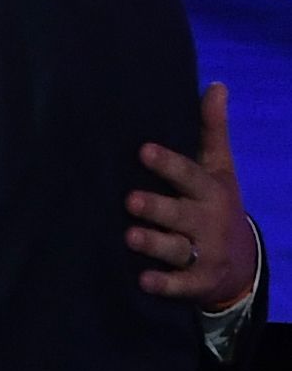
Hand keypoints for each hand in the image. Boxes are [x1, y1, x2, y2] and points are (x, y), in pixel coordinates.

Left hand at [131, 82, 260, 312]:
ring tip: (130, 236)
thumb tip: (215, 86)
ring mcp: (204, 252)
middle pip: (180, 213)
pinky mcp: (197, 281)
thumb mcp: (219, 169)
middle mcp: (208, 221)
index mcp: (211, 190)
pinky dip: (164, 284)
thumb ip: (212, 131)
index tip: (143, 151)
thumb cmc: (216, 204)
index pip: (189, 175)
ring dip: (154, 243)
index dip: (168, 164)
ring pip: (176, 247)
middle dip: (157, 207)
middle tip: (130, 200)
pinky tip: (142, 281)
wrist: (240, 263)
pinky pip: (179, 284)